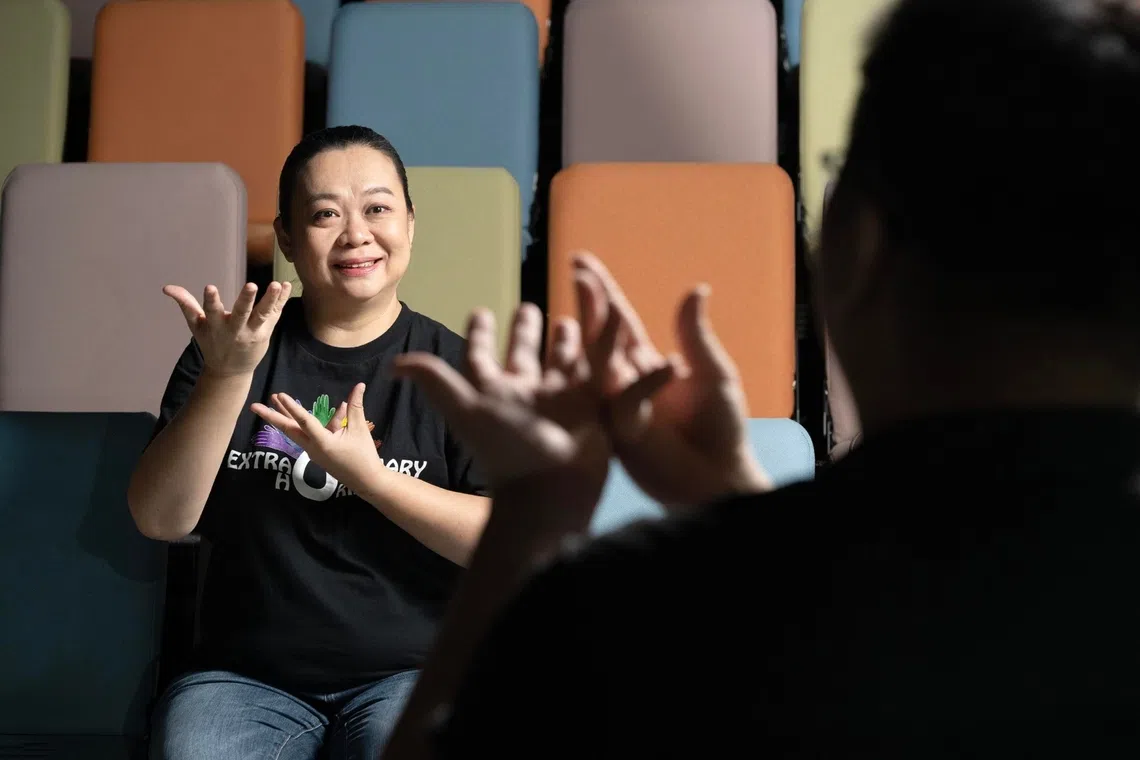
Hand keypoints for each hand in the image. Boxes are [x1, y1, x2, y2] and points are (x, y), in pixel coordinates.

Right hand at [164, 281, 291, 377]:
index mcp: (216, 326)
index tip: (209, 287)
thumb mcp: (196, 325)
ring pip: (263, 315)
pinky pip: (275, 315)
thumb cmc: (211, 342)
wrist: (230, 371)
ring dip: (270, 299)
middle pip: (242, 313)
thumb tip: (166, 287)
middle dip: (246, 300)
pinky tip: (288, 285)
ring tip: (277, 285)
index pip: (211, 311)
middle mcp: (235, 329)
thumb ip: (185, 304)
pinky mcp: (265, 333)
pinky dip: (282, 301)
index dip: (210, 300)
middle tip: (252, 285)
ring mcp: (252, 332)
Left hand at [250, 382, 380, 489]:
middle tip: (254, 406)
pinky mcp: (317, 454)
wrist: (367, 481)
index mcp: (322, 442)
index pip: (304, 421)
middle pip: (288, 429)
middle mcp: (313, 448)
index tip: (280, 396)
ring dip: (286, 416)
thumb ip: (355, 407)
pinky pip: (310, 435)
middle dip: (271, 416)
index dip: (292, 407)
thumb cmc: (364, 456)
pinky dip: (311, 423)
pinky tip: (330, 411)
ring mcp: (313, 452)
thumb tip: (359, 385)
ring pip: (296, 431)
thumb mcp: (359, 429)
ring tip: (275, 400)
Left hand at [392, 286, 672, 527]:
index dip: (480, 334)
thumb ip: (436, 382)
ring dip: (568, 341)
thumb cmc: (506, 449)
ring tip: (571, 317)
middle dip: (526, 332)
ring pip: (565, 362)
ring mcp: (563, 401)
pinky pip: (609, 376)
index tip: (480, 311)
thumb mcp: (467, 409)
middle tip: (528, 306)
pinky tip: (639, 340)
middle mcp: (529, 393)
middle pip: (525, 355)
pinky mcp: (595, 408)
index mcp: (497, 390)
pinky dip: (626, 363)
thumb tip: (394, 365)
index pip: (483, 355)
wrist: (551, 488)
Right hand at [575, 254, 769, 508]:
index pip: (619, 322)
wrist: (721, 476)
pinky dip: (645, 383)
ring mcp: (620, 408)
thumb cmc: (721, 427)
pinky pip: (628, 403)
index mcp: (646, 364)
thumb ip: (696, 335)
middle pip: (601, 337)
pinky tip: (669, 363)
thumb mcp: (714, 374)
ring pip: (601, 366)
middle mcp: (626, 383)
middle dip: (589, 304)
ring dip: (599, 334)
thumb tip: (696, 287)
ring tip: (597, 300)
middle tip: (576, 271)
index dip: (602, 292)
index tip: (581, 262)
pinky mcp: (625, 435)